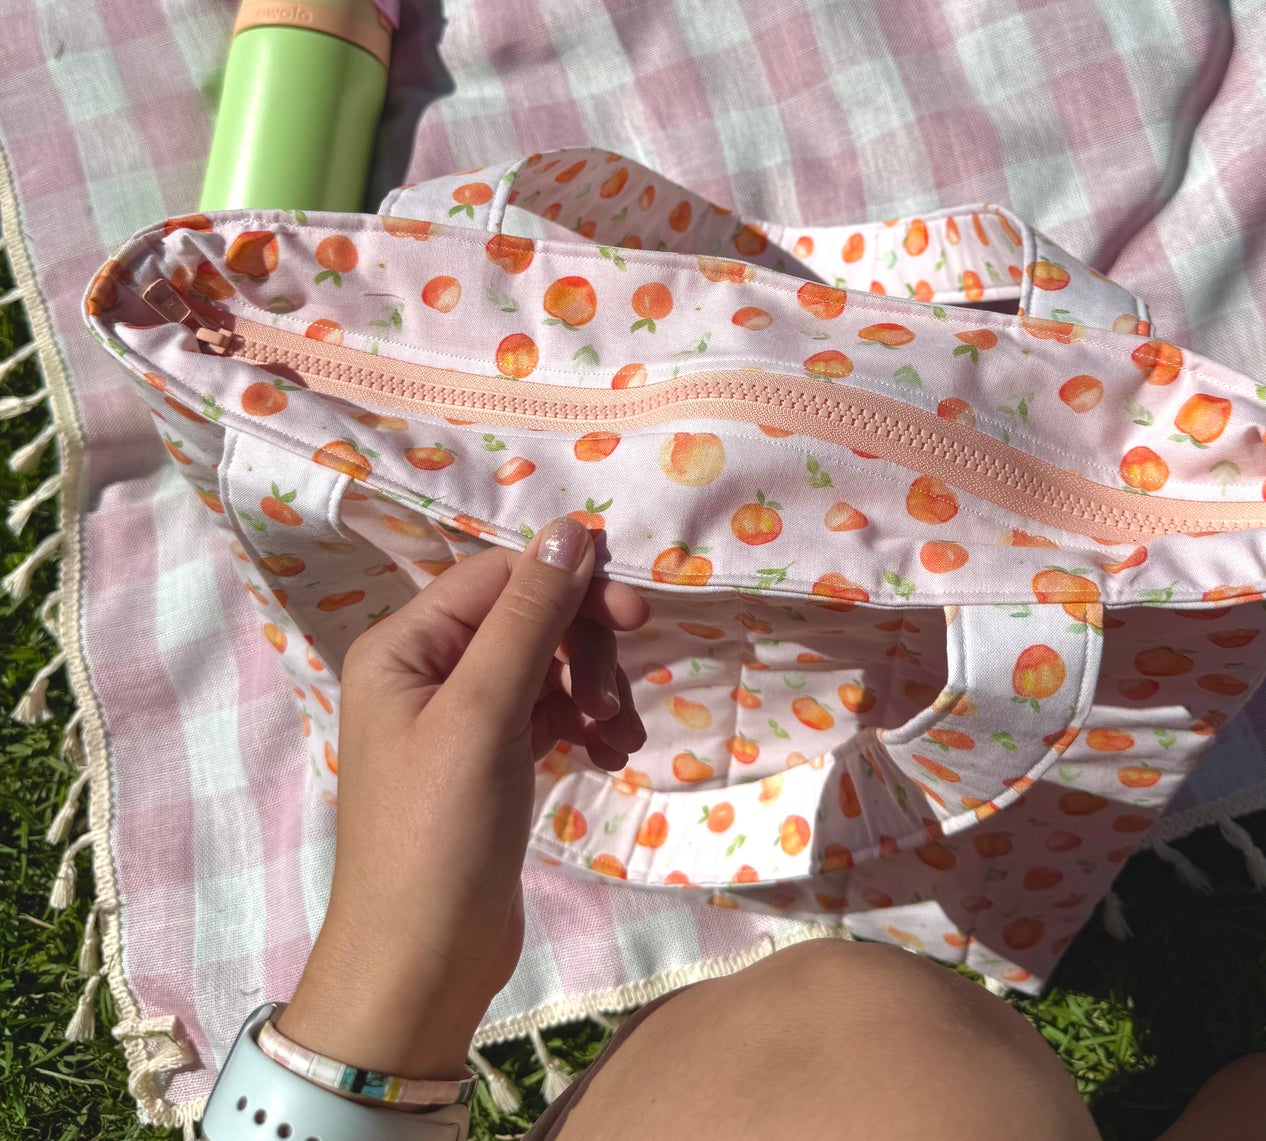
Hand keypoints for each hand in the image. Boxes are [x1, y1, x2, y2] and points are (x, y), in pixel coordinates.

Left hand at [276, 515, 649, 1080]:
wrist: (421, 965)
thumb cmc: (440, 833)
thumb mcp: (484, 714)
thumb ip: (528, 617)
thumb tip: (572, 526)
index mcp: (404, 646)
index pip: (498, 578)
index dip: (566, 584)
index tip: (633, 614)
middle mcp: (426, 672)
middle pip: (526, 620)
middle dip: (584, 648)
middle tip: (623, 694)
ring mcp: (459, 719)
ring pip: (546, 667)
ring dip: (593, 690)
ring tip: (620, 738)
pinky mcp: (491, 761)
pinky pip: (550, 713)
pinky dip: (584, 724)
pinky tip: (609, 755)